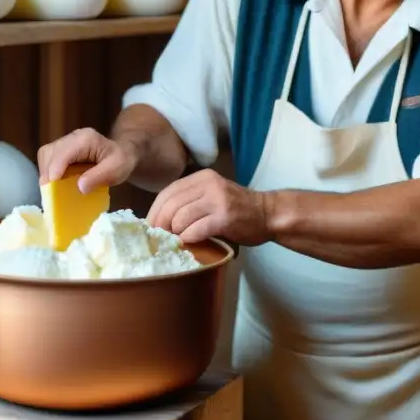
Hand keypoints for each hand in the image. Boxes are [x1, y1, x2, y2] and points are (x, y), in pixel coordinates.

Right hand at [37, 128, 138, 192]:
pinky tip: (55, 185)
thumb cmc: (121, 160)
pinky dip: (48, 173)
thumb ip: (100, 176)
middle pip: (49, 152)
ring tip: (51, 190)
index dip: (55, 169)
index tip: (50, 186)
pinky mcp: (62, 149)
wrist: (122, 151)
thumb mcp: (118, 169)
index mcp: (86, 139)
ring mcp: (66, 141)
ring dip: (46, 173)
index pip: (64, 152)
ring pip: (45, 155)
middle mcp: (73, 137)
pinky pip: (49, 159)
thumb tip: (80, 187)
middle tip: (50, 193)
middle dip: (47, 173)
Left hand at [147, 169, 271, 245]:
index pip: (168, 192)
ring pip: (180, 218)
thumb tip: (160, 220)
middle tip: (160, 238)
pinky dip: (189, 238)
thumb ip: (190, 201)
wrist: (268, 213)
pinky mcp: (224, 217)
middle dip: (161, 224)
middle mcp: (208, 184)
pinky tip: (192, 242)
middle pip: (171, 205)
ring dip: (176, 233)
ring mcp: (217, 200)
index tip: (150, 227)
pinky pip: (196, 229)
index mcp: (201, 177)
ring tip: (180, 240)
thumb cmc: (238, 208)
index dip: (155, 211)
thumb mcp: (212, 195)